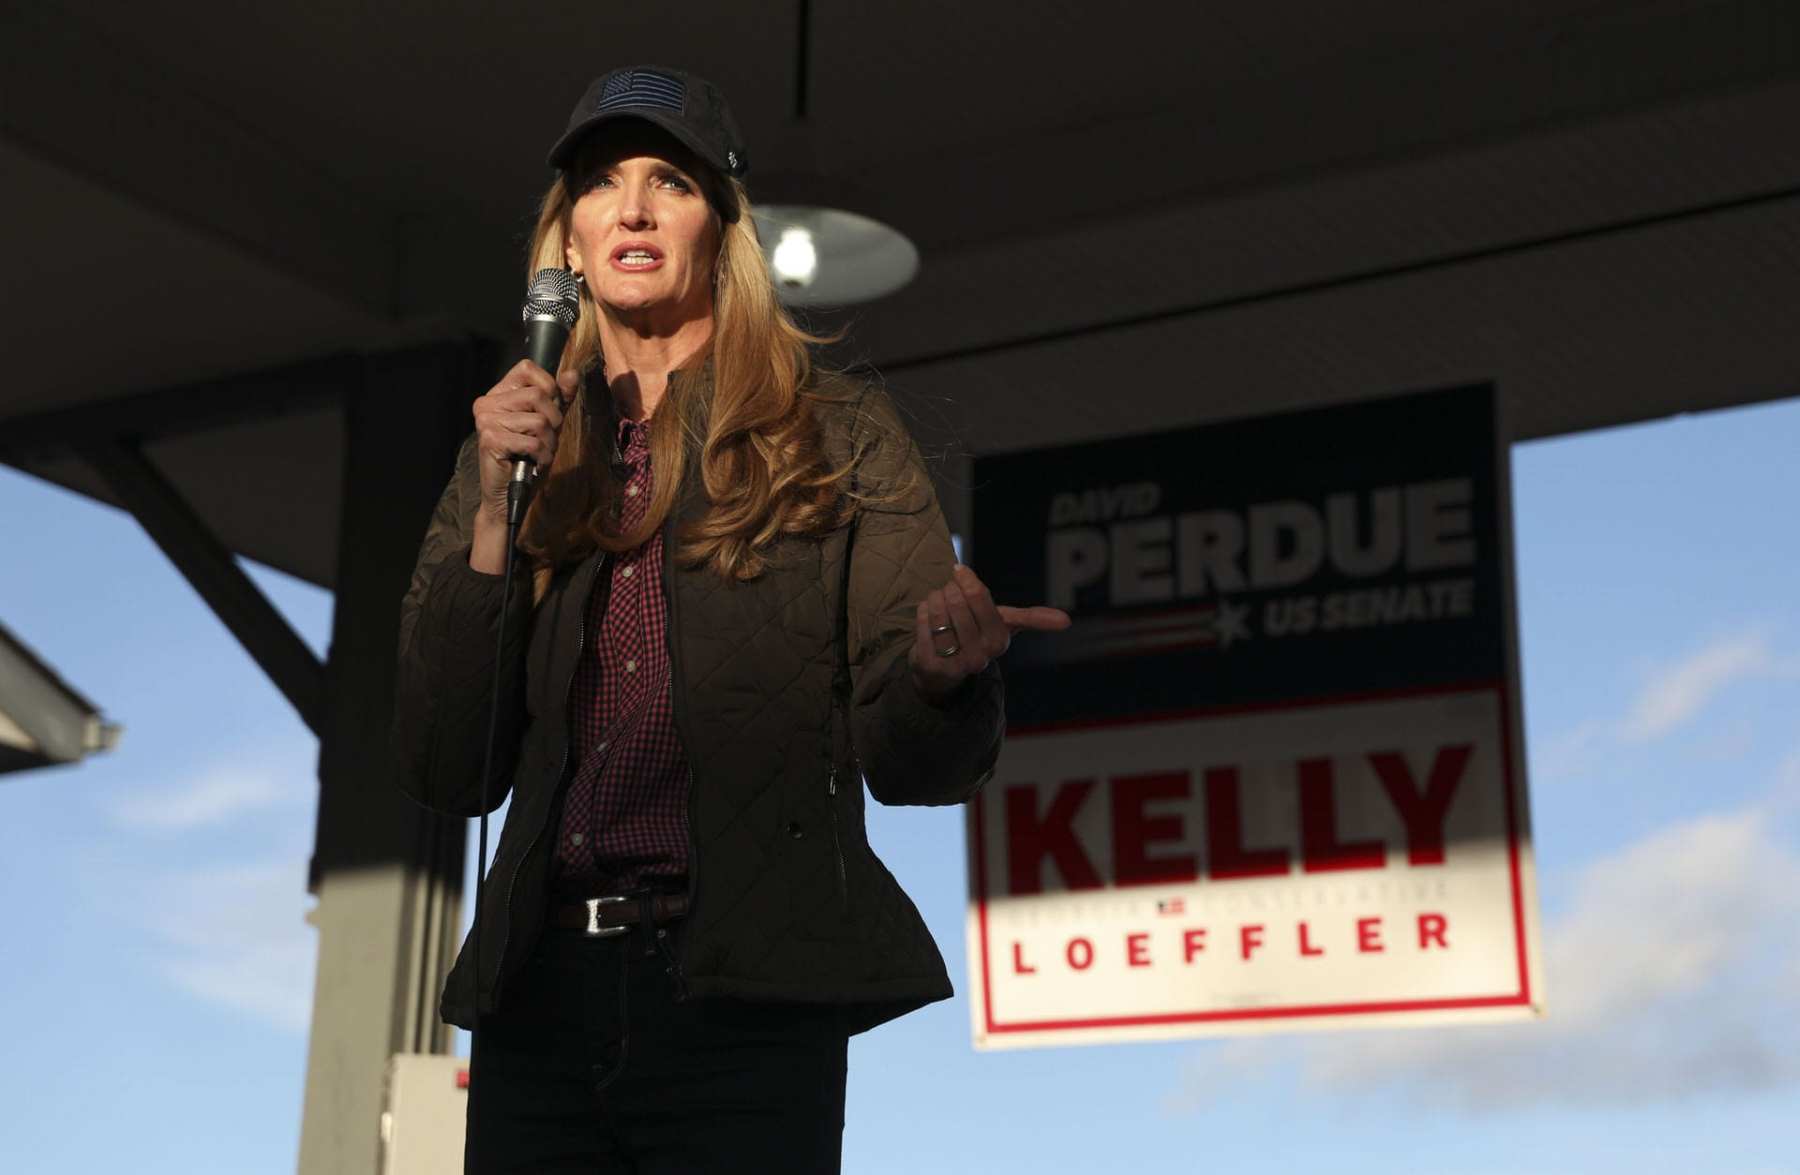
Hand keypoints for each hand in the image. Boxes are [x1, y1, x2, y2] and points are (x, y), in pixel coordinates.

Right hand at [471, 359, 577, 524]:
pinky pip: (532, 442)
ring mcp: (486, 420)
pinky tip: (533, 463)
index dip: (548, 387)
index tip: (547, 412)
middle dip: (553, 421)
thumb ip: (560, 398)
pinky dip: (541, 456)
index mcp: (498, 393)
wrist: (511, 493)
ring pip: (539, 420)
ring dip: (548, 443)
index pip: (527, 368)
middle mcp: (487, 403)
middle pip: (538, 395)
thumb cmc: (528, 457)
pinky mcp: (490, 440)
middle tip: (543, 440)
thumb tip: (572, 373)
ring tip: (537, 454)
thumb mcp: (549, 423)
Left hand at [910, 564, 1071, 703]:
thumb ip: (1032, 618)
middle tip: (948, 593)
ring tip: (938, 602)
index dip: (967, 580)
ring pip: (938, 613)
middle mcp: (980, 656)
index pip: (980, 597)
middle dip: (949, 590)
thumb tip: (1067, 621)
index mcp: (1000, 641)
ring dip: (934, 600)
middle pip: (956, 602)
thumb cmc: (976, 637)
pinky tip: (927, 616)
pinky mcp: (931, 666)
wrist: (943, 671)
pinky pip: (921, 624)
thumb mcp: (1004, 625)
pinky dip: (921, 613)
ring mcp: (955, 663)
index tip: (960, 571)